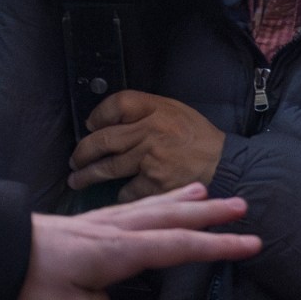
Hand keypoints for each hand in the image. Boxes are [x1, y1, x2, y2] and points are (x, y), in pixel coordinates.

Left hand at [16, 185, 258, 299]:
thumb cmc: (22, 287)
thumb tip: (101, 298)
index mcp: (115, 251)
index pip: (178, 246)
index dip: (217, 246)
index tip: (251, 244)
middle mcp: (111, 231)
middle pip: (170, 217)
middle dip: (208, 213)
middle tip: (243, 208)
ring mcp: (96, 224)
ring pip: (149, 207)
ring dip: (179, 200)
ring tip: (204, 190)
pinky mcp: (80, 226)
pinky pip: (128, 209)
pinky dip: (150, 202)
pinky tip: (148, 205)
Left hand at [67, 90, 227, 198]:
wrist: (226, 165)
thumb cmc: (199, 139)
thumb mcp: (175, 111)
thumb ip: (145, 112)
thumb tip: (108, 122)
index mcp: (156, 109)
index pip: (116, 104)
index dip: (98, 115)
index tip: (91, 126)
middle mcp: (150, 131)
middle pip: (103, 139)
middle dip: (82, 152)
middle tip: (74, 160)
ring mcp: (151, 158)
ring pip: (108, 168)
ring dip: (88, 176)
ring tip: (77, 179)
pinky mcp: (156, 183)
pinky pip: (127, 190)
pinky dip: (121, 194)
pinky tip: (118, 195)